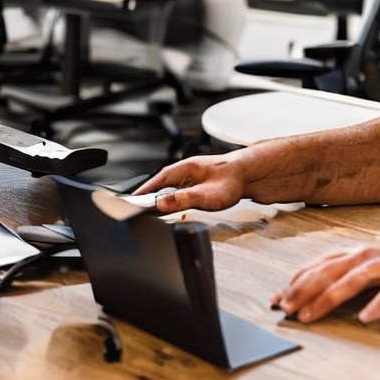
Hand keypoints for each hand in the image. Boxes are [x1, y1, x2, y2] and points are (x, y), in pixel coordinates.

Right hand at [133, 154, 247, 212]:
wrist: (250, 174)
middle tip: (137, 208)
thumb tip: (161, 203)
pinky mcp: (198, 182)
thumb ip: (183, 199)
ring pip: (169, 187)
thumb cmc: (231, 181)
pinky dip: (172, 198)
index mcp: (183, 169)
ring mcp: (191, 175)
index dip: (142, 192)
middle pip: (160, 184)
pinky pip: (179, 190)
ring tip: (151, 210)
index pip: (155, 181)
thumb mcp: (205, 195)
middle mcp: (185, 170)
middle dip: (148, 196)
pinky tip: (173, 206)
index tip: (129, 202)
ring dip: (161, 198)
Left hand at [273, 245, 379, 323]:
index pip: (321, 265)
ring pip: (356, 279)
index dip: (297, 280)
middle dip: (305, 289)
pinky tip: (365, 317)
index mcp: (359, 254)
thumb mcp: (372, 273)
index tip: (277, 297)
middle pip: (332, 270)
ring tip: (312, 313)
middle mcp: (372, 255)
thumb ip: (344, 281)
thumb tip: (309, 296)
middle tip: (286, 307)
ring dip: (331, 297)